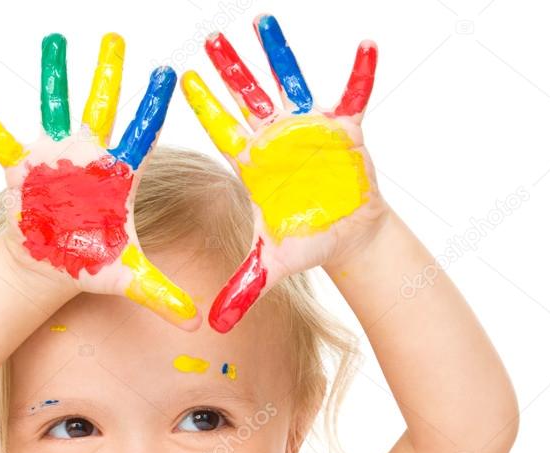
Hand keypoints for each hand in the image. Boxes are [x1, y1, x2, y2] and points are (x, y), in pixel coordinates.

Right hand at [0, 33, 200, 329]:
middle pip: (101, 108)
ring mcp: (53, 157)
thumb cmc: (90, 263)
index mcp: (117, 175)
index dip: (153, 107)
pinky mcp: (22, 168)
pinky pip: (0, 141)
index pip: (141, 135)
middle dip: (109, 74)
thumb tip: (196, 327)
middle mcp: (87, 157)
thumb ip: (163, 296)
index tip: (168, 73)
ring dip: (54, 75)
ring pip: (54, 107)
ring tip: (55, 39)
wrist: (49, 264)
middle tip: (118, 37)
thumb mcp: (127, 279)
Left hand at [182, 14, 385, 331]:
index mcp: (254, 166)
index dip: (206, 108)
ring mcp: (309, 130)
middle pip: (248, 98)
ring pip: (291, 83)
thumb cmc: (308, 244)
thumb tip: (213, 325)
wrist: (347, 236)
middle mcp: (276, 140)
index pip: (224, 131)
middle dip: (232, 69)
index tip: (182, 79)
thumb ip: (242, 289)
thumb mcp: (273, 266)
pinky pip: (354, 94)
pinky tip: (367, 44)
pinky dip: (362, 72)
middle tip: (211, 36)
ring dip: (279, 54)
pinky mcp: (344, 129)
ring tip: (264, 21)